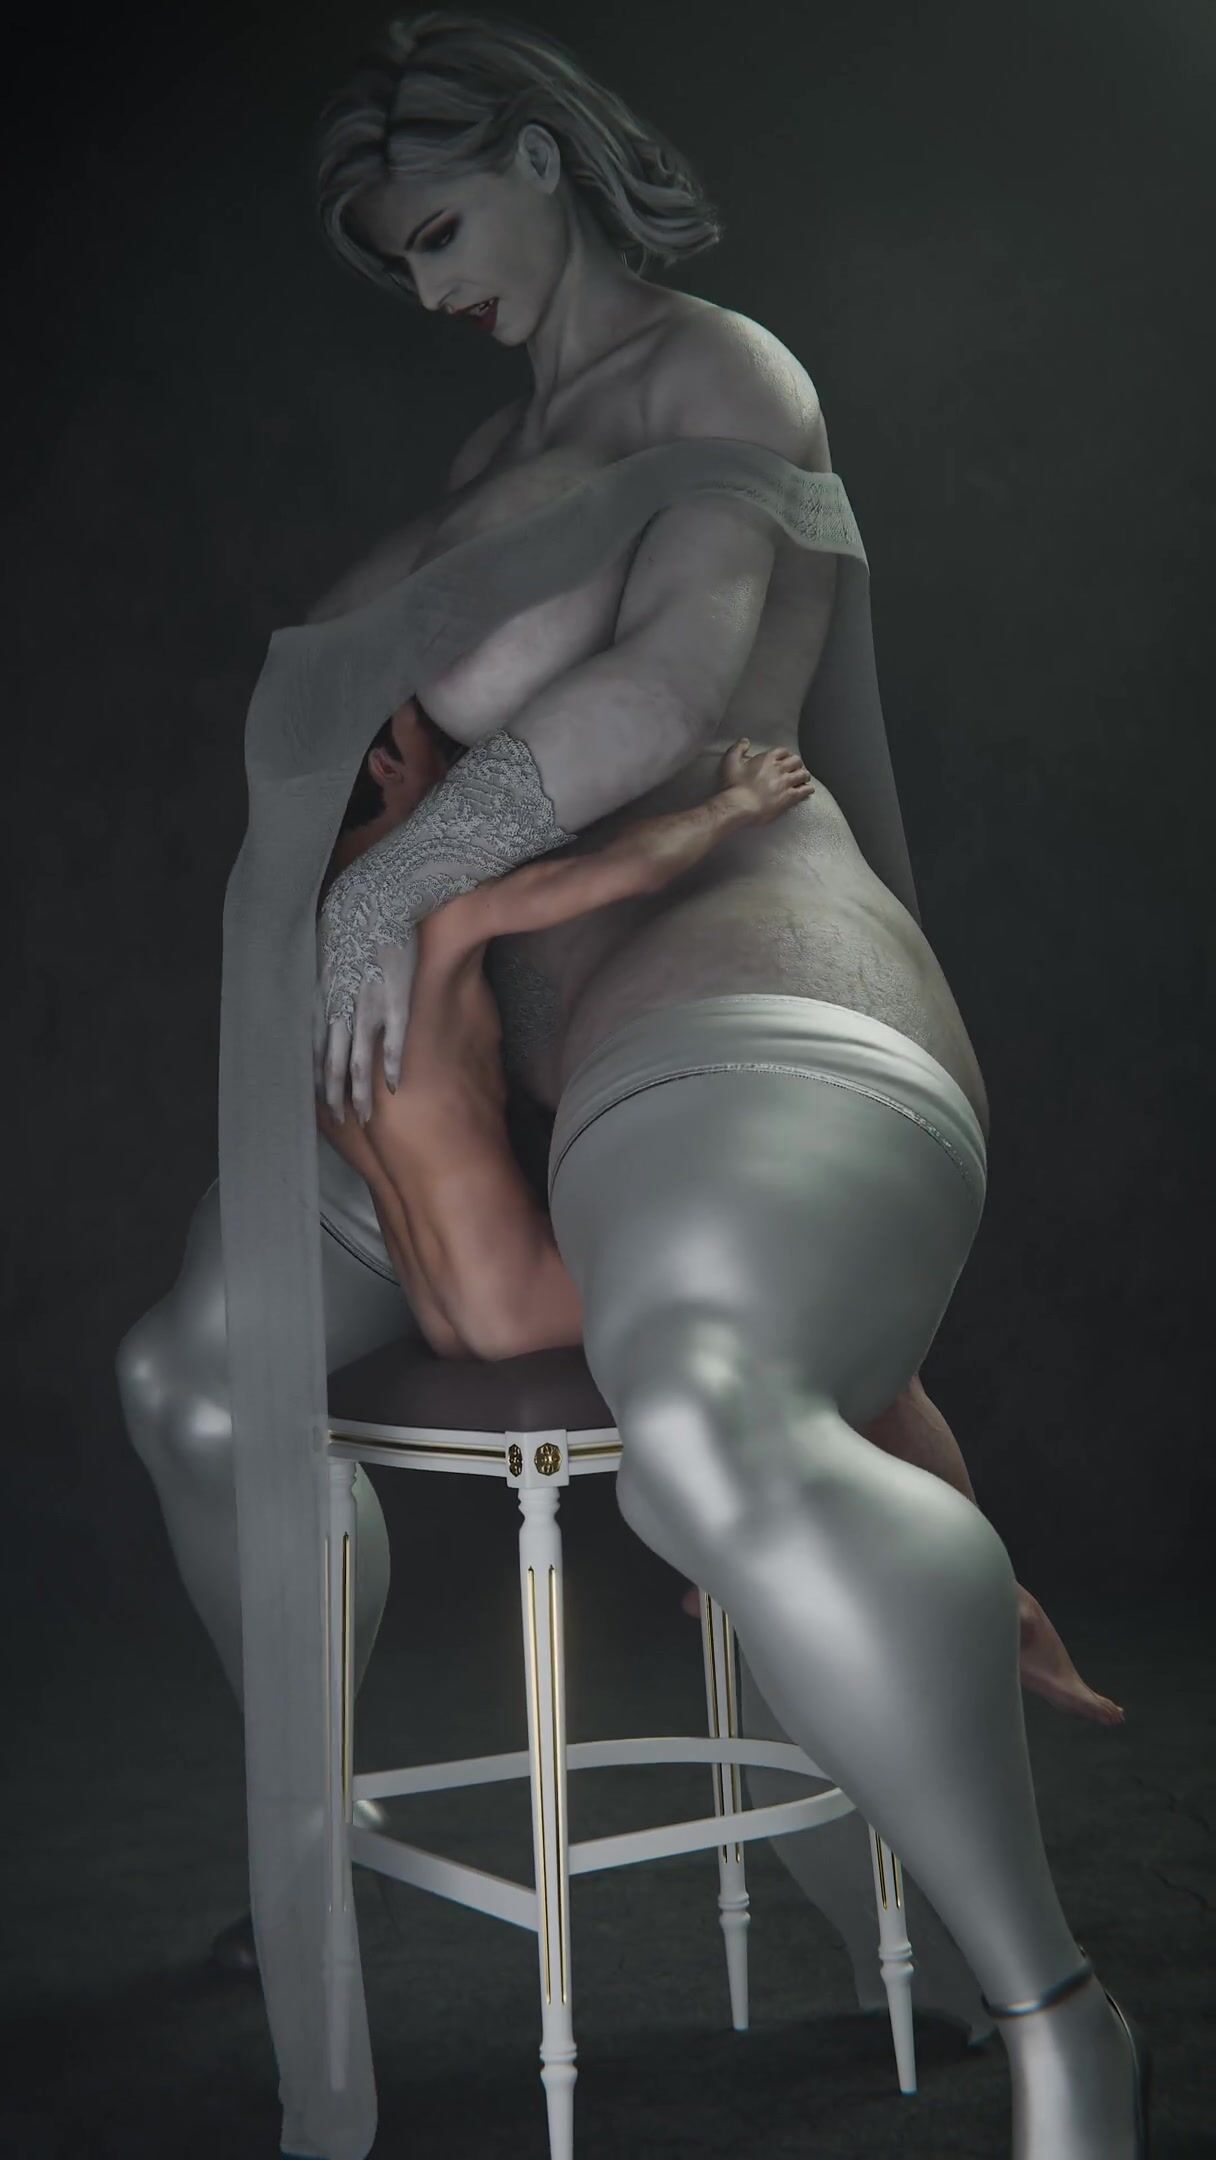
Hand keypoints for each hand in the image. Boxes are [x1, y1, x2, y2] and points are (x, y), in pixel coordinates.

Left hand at [313, 937, 417, 1125]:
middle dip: (334, 1097)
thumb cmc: (353, 919)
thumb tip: (322, 992)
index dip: (317, 1078)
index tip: (320, 1100)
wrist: (379, 898)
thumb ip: (325, 979)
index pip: (314, 1050)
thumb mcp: (327, 951)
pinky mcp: (395, 1002)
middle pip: (332, 1065)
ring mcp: (366, 1008)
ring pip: (357, 1062)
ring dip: (358, 1094)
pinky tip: (391, 1088)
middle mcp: (339, 1008)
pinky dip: (389, 1069)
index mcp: (321, 997)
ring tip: (361, 1117)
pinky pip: (391, 1045)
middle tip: (339, 1121)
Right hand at [716, 738, 814, 824]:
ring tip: (803, 779)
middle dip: (797, 764)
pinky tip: (808, 790)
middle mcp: (779, 768)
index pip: (783, 751)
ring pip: (803, 775)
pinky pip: (805, 790)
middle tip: (795, 769)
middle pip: (796, 761)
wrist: (740, 805)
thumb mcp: (730, 762)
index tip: (785, 758)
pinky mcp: (790, 797)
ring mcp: (786, 783)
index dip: (786, 754)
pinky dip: (808, 789)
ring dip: (804, 776)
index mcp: (767, 758)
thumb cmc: (734, 785)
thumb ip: (738, 748)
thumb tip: (745, 741)